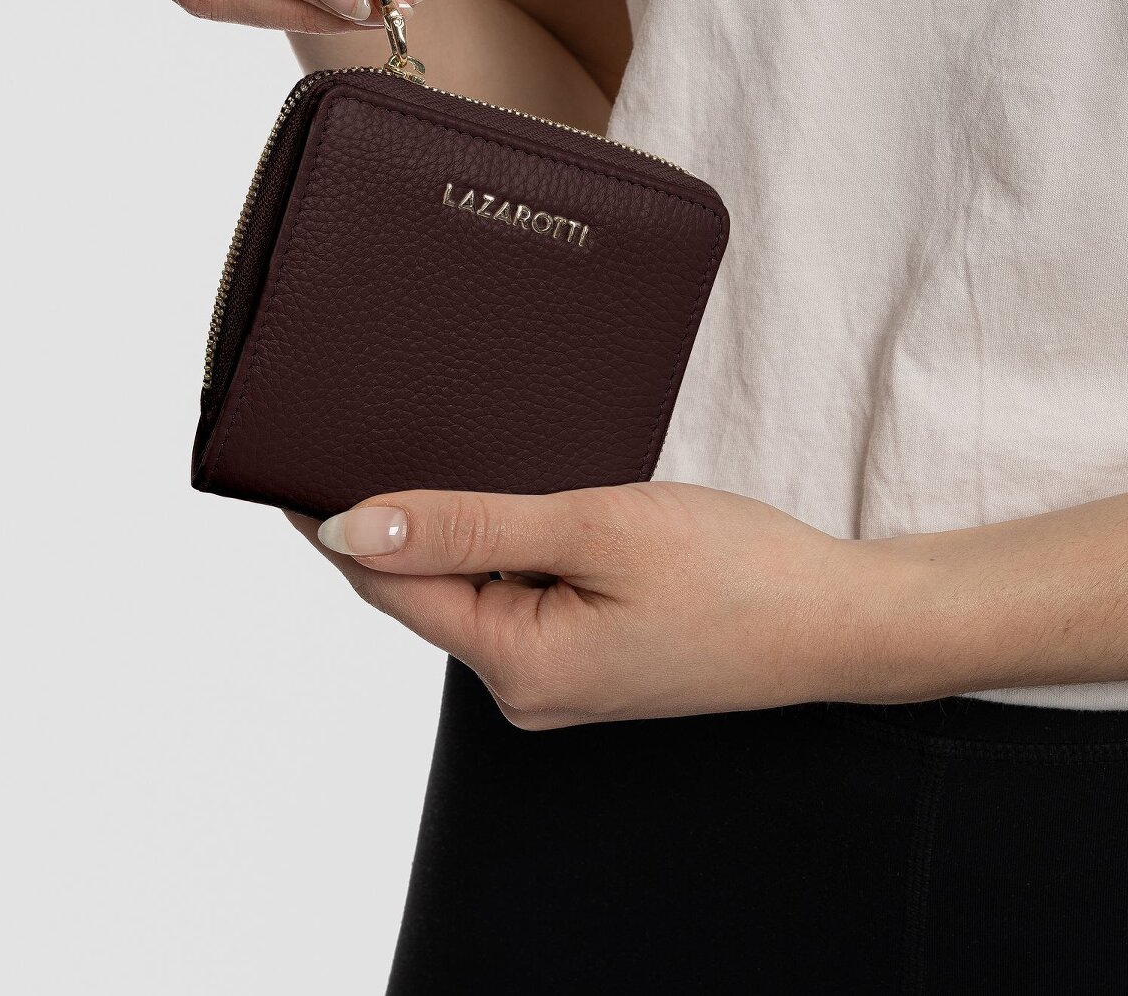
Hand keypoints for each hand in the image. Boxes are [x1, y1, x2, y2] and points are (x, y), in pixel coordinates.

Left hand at [289, 483, 900, 728]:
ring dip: (444, 531)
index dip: (334, 524)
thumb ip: (468, 526)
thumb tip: (354, 526)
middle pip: (421, 593)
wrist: (838, 617)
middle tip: (352, 439)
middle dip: (385, 523)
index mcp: (517, 665)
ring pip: (468, 592)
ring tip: (423, 456)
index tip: (289, 468)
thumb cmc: (736, 573)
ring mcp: (557, 679)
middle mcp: (525, 687)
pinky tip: (499, 503)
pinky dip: (495, 548)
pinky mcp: (586, 658)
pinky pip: (512, 598)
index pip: (389, 586)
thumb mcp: (591, 527)